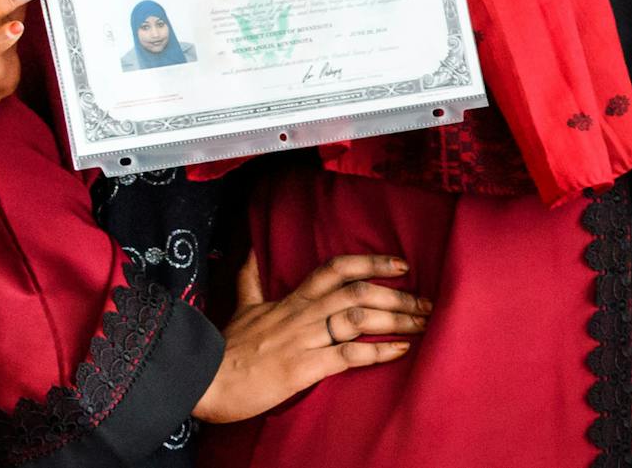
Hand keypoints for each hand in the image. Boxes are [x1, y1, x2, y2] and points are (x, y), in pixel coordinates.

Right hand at [193, 253, 429, 423]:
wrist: (205, 379)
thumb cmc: (226, 346)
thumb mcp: (242, 306)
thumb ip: (251, 280)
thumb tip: (250, 251)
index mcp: (293, 298)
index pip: (338, 268)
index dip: (372, 261)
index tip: (400, 263)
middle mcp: (304, 313)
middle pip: (359, 292)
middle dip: (397, 295)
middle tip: (426, 302)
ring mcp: (305, 339)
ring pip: (358, 319)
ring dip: (396, 320)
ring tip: (422, 324)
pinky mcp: (305, 367)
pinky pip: (348, 355)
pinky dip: (377, 352)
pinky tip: (400, 351)